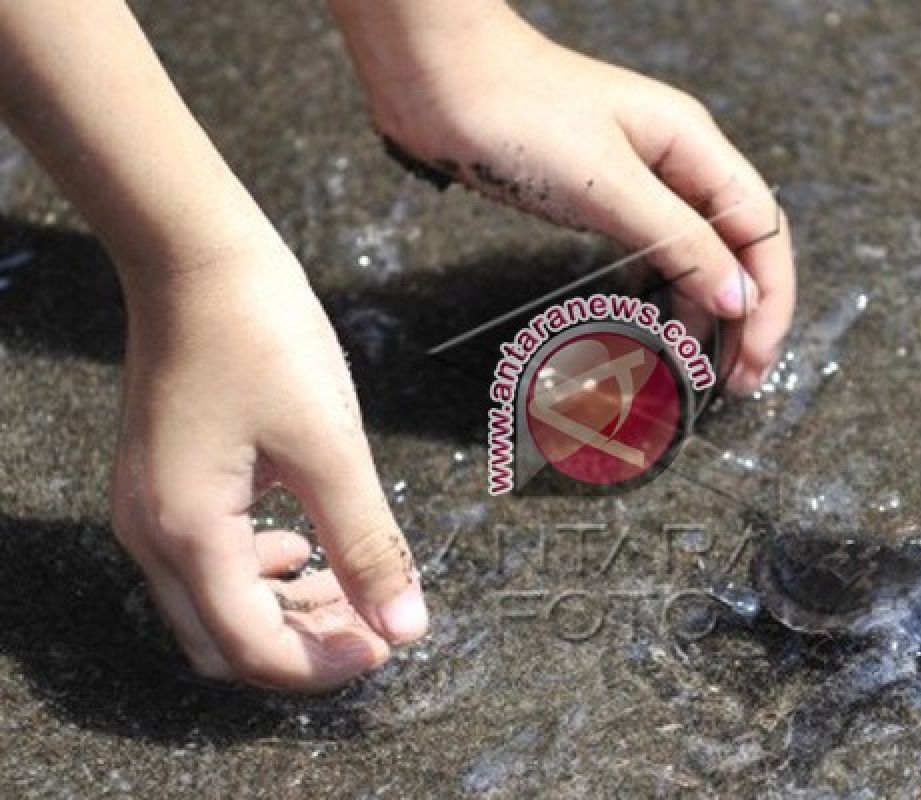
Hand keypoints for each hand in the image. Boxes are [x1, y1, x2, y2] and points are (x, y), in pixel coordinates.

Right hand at [110, 237, 427, 690]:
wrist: (197, 257)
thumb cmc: (261, 334)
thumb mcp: (329, 444)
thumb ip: (368, 542)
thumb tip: (406, 624)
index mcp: (188, 531)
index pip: (253, 649)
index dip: (324, 665)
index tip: (385, 647)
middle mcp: (153, 533)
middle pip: (225, 642)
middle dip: (301, 647)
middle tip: (370, 625)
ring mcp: (149, 509)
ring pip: (213, 606)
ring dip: (282, 612)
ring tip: (346, 587)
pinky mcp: (162, 484)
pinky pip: (206, 561)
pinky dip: (257, 573)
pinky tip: (302, 543)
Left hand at [333, 2, 794, 393]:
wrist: (437, 82)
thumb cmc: (520, 114)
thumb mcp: (609, 184)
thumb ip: (680, 242)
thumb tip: (739, 297)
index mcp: (694, 145)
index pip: (762, 231)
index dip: (768, 299)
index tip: (754, 359)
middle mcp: (676, 162)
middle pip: (735, 247)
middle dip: (742, 315)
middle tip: (735, 381)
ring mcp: (638, 179)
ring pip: (692, 253)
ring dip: (698, 308)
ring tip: (692, 363)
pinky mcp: (599, 196)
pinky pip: (648, 249)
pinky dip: (655, 288)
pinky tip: (647, 316)